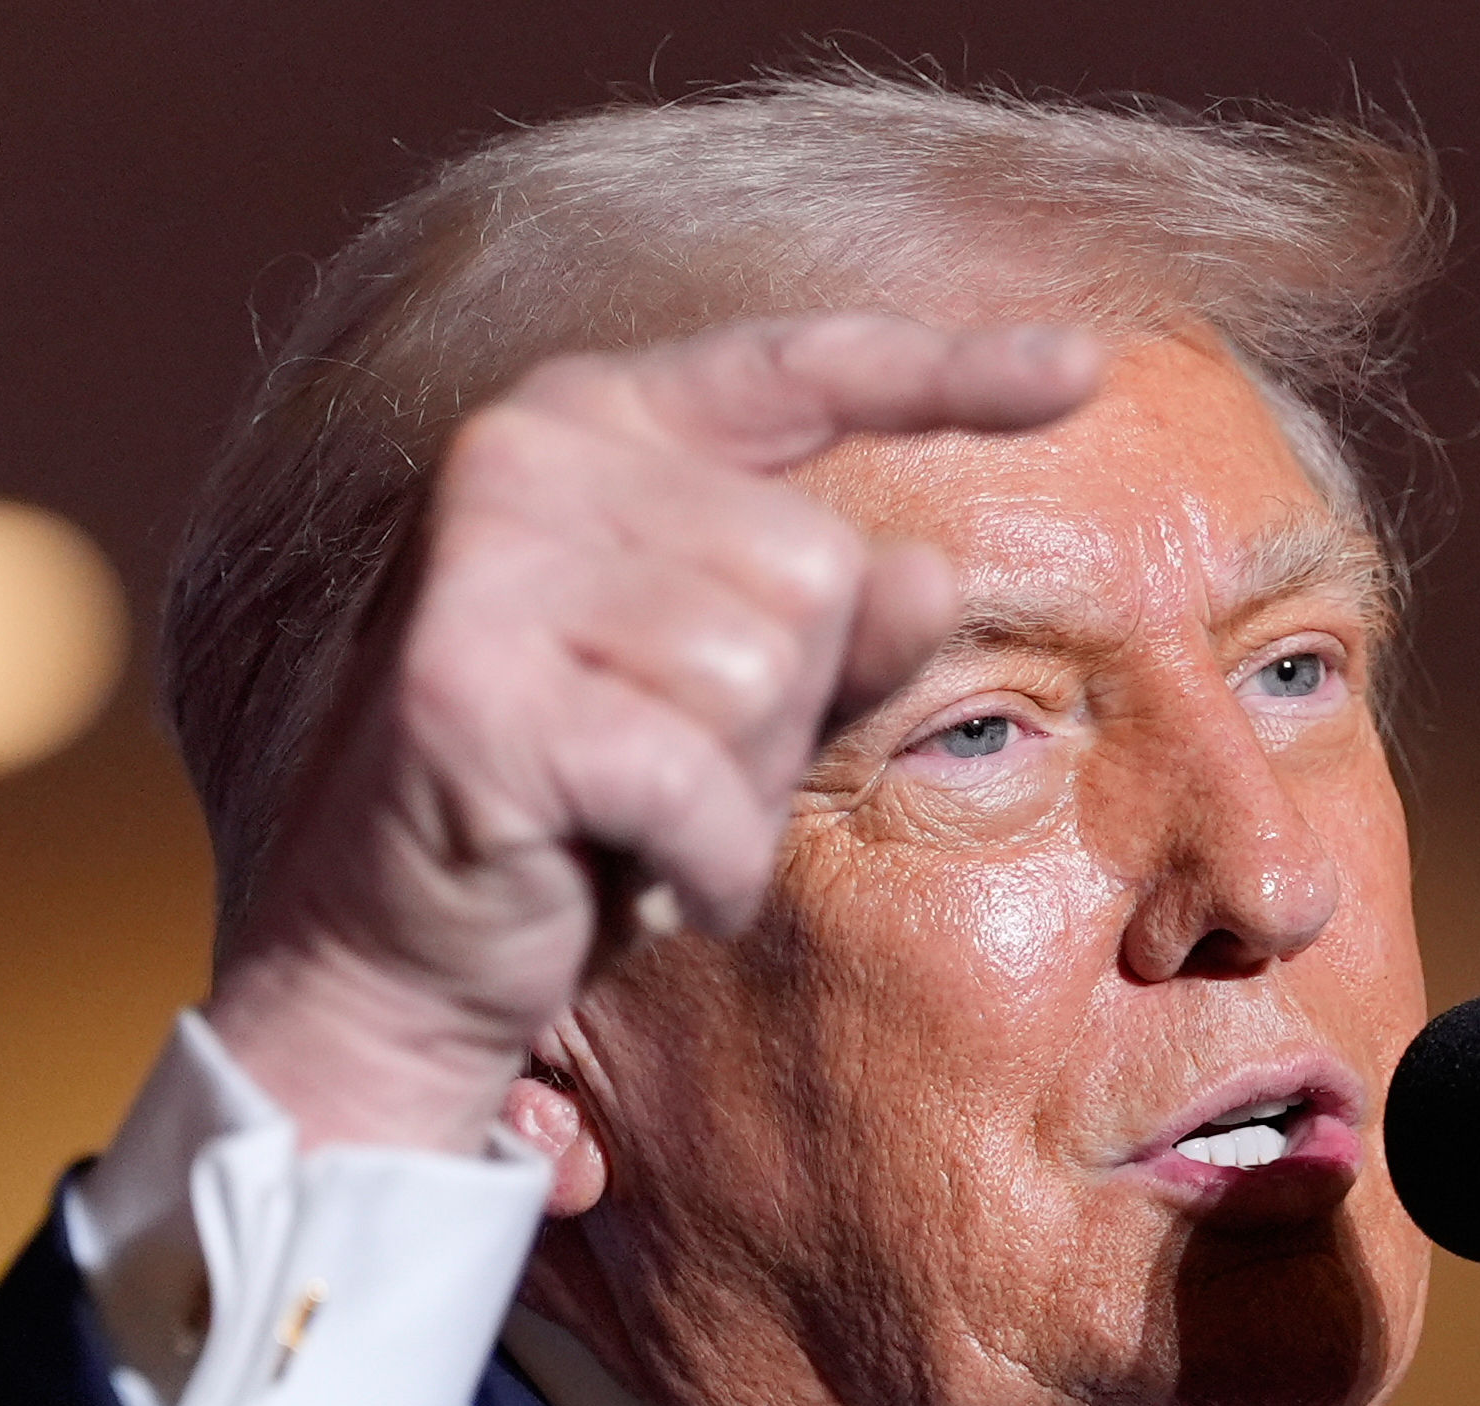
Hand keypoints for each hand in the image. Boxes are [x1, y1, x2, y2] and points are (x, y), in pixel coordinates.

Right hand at [202, 315, 1104, 1152]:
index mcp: (588, 423)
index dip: (952, 371)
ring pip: (766, 669)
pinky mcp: (474, 690)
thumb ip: (837, 635)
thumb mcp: (734, 713)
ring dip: (740, 789)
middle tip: (674, 772)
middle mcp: (524, 454)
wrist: (392, 962)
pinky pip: (699, 776)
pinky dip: (702, 859)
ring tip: (639, 819)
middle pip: (817, 564)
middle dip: (789, 710)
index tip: (1088, 369)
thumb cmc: (575, 821)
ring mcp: (486, 562)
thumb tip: (925, 571)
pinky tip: (629, 877)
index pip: (800, 369)